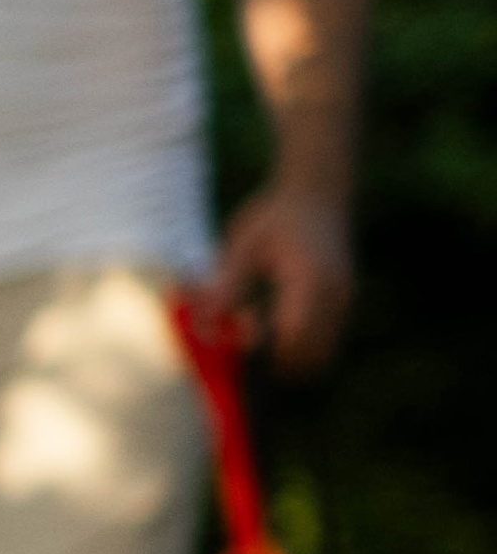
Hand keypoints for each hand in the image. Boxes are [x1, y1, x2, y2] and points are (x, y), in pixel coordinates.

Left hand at [211, 183, 353, 375]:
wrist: (320, 194)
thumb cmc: (278, 215)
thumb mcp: (245, 244)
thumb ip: (228, 284)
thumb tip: (206, 325)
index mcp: (311, 280)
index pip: (293, 338)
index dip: (264, 348)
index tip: (238, 329)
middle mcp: (336, 297)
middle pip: (311, 357)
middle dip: (276, 359)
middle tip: (246, 330)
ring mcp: (346, 303)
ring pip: (321, 355)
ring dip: (290, 354)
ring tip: (261, 320)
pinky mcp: (345, 305)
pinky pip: (326, 342)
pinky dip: (301, 343)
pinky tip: (276, 314)